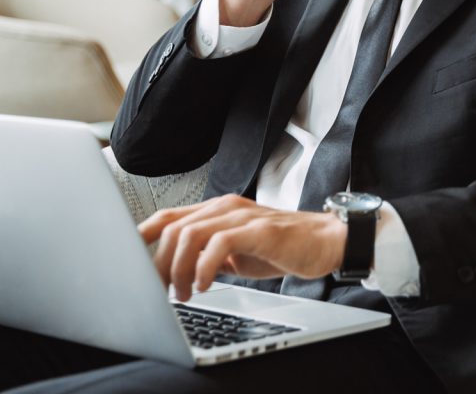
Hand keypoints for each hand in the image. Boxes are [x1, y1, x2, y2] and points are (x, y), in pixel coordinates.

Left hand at [138, 194, 346, 301]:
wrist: (323, 241)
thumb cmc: (280, 248)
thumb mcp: (234, 253)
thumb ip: (206, 254)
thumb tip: (172, 274)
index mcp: (217, 209)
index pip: (168, 216)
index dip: (141, 237)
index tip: (127, 265)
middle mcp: (225, 206)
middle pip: (172, 227)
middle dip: (157, 265)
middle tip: (160, 293)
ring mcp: (242, 215)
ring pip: (189, 234)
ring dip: (177, 269)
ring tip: (184, 293)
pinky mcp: (259, 229)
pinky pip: (219, 243)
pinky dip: (203, 267)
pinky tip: (205, 285)